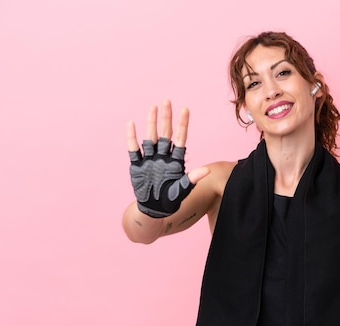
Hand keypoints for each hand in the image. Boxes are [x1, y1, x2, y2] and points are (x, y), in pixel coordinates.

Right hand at [127, 100, 208, 217]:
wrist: (153, 209)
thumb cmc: (170, 200)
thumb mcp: (182, 190)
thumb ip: (192, 179)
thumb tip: (206, 171)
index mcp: (175, 161)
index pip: (180, 139)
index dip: (182, 125)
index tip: (185, 109)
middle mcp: (163, 157)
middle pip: (165, 133)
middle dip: (166, 118)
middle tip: (167, 101)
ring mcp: (150, 159)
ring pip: (151, 137)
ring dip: (151, 123)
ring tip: (153, 107)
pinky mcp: (137, 165)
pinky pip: (134, 149)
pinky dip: (132, 137)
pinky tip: (132, 124)